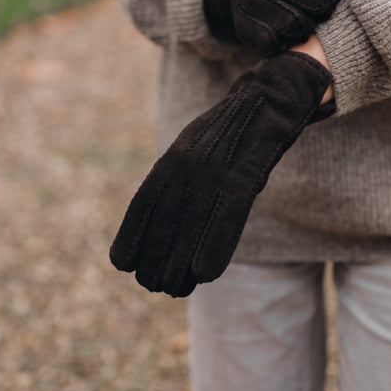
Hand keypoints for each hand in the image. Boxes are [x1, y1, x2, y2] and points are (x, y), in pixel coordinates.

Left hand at [109, 51, 332, 296]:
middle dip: (155, 257)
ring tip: (173, 290)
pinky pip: (228, 216)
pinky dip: (215, 245)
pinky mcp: (246, 174)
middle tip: (154, 285)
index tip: (122, 263)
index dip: (132, 234)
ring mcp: (217, 168)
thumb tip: (165, 217)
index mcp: (174, 157)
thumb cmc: (230, 134)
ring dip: (180, 262)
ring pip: (192, 224)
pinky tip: (206, 274)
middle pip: (165, 220)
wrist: (268, 100)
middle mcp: (189, 163)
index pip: (145, 202)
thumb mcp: (195, 148)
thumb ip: (178, 177)